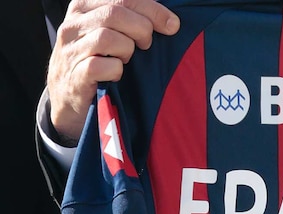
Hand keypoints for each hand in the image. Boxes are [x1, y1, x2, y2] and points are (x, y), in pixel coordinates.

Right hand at [47, 0, 179, 142]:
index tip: (172, 24)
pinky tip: (118, 74)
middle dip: (142, 29)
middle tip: (147, 45)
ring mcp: (72, 50)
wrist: (69, 96)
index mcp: (84, 7)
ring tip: (127, 59)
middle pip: (115, 13)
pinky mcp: (76, 74)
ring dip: (128, 50)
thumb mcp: (108, 32)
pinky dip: (117, 71)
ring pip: (107, 37)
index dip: (152, 9)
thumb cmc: (98, 60)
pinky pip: (102, 66)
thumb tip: (169, 20)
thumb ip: (129, 19)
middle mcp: (73, 24)